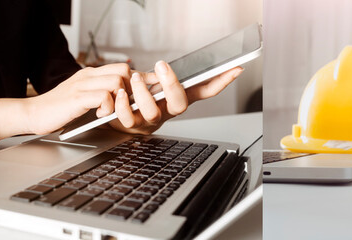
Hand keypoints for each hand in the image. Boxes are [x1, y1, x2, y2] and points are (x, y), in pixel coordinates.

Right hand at [24, 63, 132, 134]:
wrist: (33, 113)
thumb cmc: (60, 109)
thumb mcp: (84, 96)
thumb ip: (102, 92)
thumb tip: (127, 96)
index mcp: (90, 74)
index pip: (122, 68)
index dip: (140, 77)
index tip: (154, 84)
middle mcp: (87, 75)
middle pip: (123, 72)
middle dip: (130, 89)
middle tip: (124, 104)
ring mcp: (82, 85)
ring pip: (116, 82)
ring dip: (119, 99)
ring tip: (108, 110)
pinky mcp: (77, 97)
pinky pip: (103, 96)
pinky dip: (107, 108)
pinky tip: (99, 114)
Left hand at [107, 61, 242, 134]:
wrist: (116, 121)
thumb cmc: (140, 101)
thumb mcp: (157, 86)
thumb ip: (169, 78)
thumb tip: (181, 65)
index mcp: (178, 99)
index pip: (205, 91)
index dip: (221, 82)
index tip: (235, 69)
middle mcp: (167, 111)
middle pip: (180, 104)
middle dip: (172, 85)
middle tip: (162, 66)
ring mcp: (150, 119)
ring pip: (152, 111)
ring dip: (142, 92)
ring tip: (135, 78)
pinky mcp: (131, 125)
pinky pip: (127, 118)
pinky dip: (122, 104)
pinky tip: (119, 93)